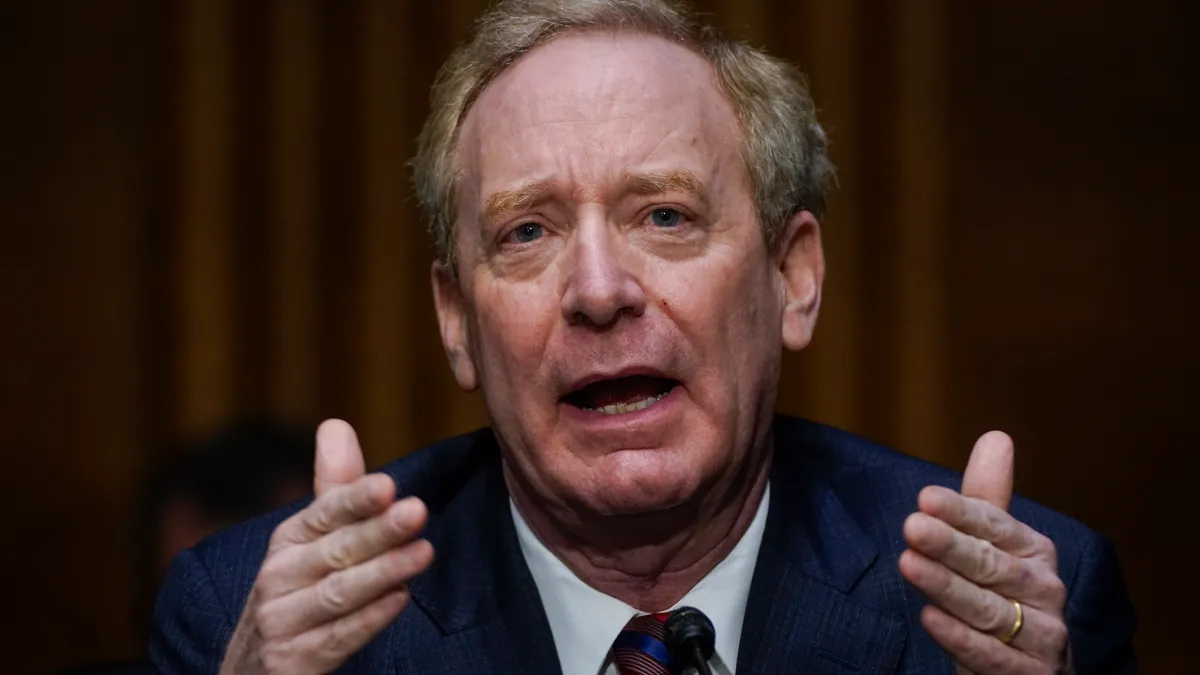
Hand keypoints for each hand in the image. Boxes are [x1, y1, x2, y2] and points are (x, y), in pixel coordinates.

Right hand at [219, 420, 434, 674]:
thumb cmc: (296, 596)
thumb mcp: (311, 541)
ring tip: (423, 553)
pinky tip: (399, 601)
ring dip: (382, 572)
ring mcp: (281, 622)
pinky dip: (368, 620)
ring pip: (337, 593)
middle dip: (377, 530)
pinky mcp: (291, 662)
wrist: (253, 674)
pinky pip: (334, 639)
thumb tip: (336, 423)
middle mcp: (279, 576)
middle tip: (417, 511)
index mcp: (289, 540)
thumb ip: (334, 490)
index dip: (355, 500)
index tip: (388, 485)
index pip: (325, 513)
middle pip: (336, 550)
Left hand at [899, 432, 1067, 673]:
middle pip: (991, 565)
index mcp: (1035, 551)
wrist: (1028, 668)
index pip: (996, 526)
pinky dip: (960, 638)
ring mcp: (1042, 635)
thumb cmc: (1004, 598)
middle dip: (951, 545)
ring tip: (909, 565)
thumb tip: (995, 436)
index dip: (962, 513)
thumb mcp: (994, 547)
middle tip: (912, 527)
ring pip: (989, 610)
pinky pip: (992, 656)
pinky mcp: (1030, 674)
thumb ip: (986, 499)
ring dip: (947, 587)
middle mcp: (1044, 590)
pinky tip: (929, 619)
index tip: (925, 498)